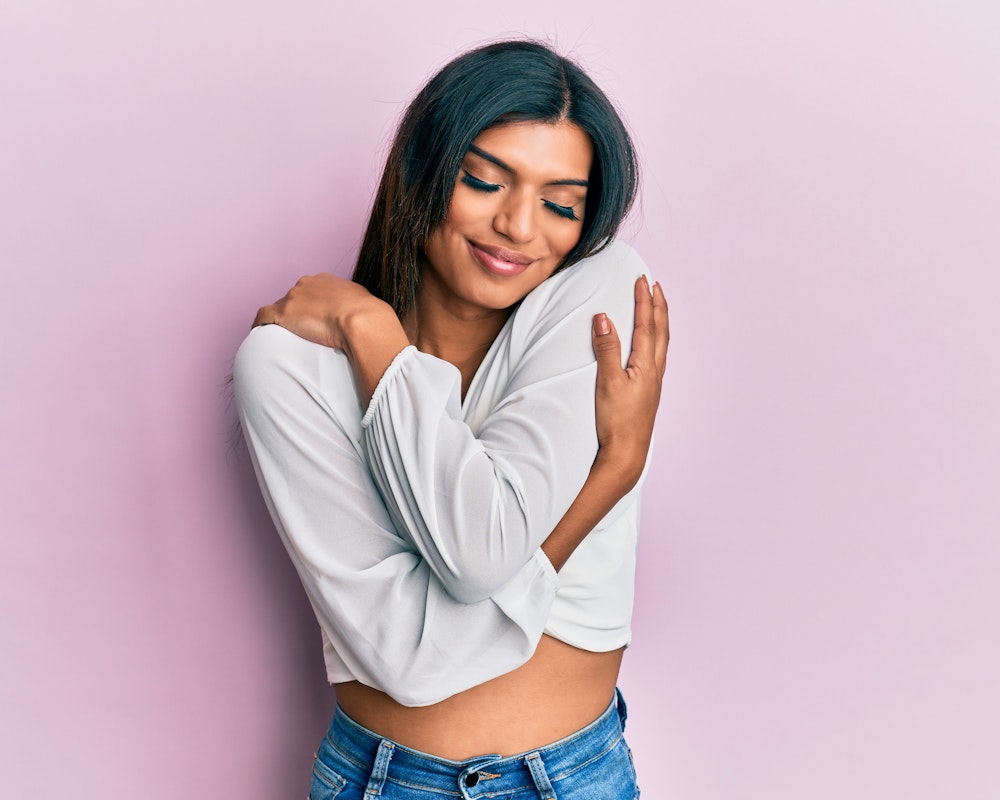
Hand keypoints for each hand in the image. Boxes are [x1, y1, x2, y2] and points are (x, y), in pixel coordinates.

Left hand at [253, 273, 392, 351]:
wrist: (362, 321)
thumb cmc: (369, 317)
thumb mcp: (364, 305)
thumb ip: (355, 307)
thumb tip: (361, 318)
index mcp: (326, 280)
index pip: (312, 290)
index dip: (312, 305)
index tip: (315, 319)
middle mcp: (307, 284)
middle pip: (294, 297)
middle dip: (296, 311)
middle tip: (302, 331)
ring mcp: (294, 297)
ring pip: (280, 307)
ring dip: (281, 319)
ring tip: (283, 335)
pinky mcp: (283, 313)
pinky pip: (264, 315)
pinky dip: (260, 323)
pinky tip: (259, 332)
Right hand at [590, 275, 668, 488]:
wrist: (626, 454)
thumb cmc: (617, 421)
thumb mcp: (607, 381)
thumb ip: (607, 348)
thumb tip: (604, 318)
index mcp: (646, 365)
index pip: (646, 325)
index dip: (644, 301)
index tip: (642, 280)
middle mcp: (655, 371)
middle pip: (660, 331)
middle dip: (658, 306)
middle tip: (655, 286)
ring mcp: (654, 383)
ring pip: (662, 344)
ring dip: (659, 322)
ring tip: (657, 309)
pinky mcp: (648, 393)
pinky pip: (657, 357)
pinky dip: (656, 341)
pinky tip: (651, 347)